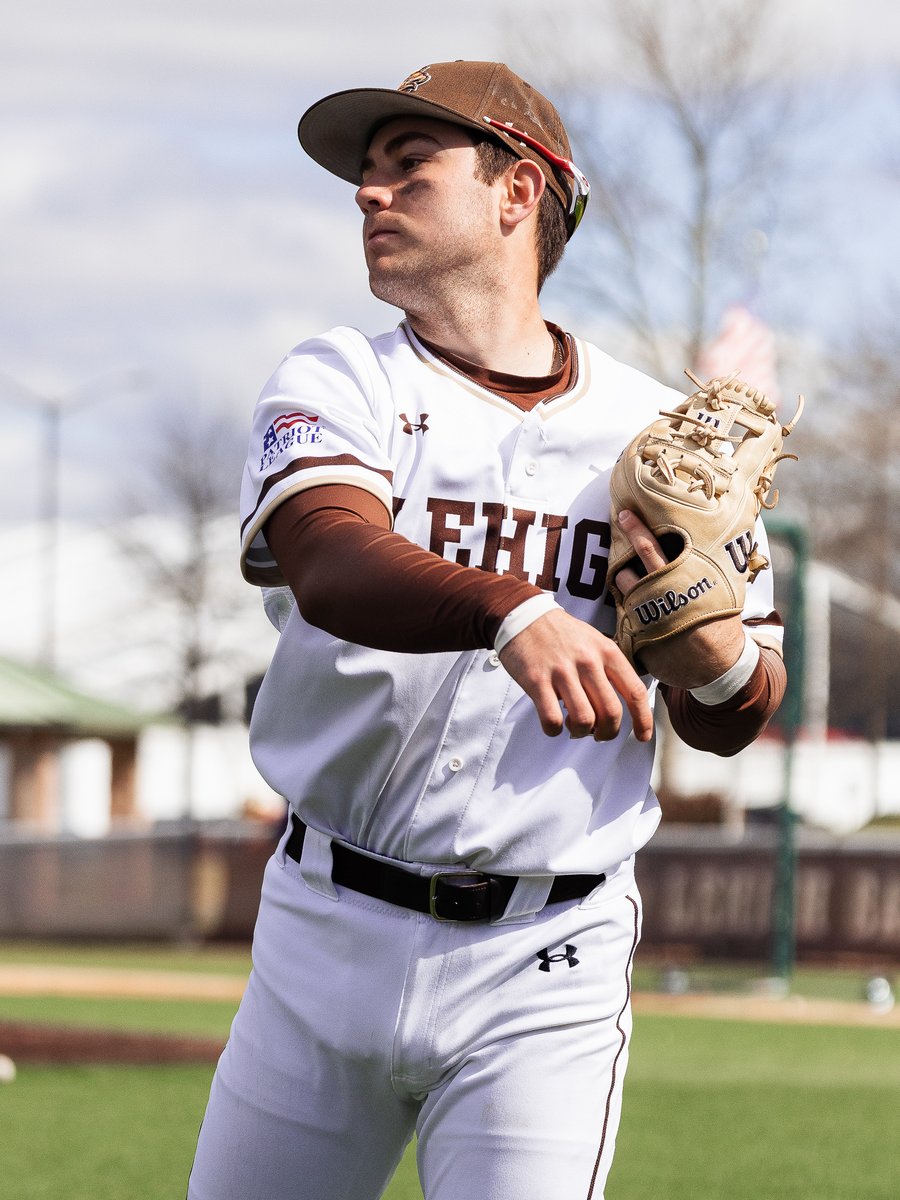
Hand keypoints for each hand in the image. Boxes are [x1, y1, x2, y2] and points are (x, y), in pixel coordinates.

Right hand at [498, 608, 652, 741]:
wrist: (524, 616)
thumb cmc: (561, 633)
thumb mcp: (594, 641)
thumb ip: (608, 669)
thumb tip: (615, 707)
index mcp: (607, 652)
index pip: (634, 692)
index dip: (642, 719)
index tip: (641, 735)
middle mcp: (588, 661)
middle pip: (611, 713)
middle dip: (607, 732)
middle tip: (599, 734)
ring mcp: (561, 671)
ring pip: (584, 720)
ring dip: (581, 732)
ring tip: (574, 726)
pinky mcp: (536, 681)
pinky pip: (552, 719)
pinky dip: (554, 730)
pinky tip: (553, 723)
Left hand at [614, 510, 745, 687]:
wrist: (718, 665)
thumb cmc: (720, 621)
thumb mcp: (725, 588)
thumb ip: (716, 563)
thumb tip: (739, 530)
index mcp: (682, 579)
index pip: (653, 548)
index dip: (637, 529)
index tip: (624, 513)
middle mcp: (661, 595)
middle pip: (629, 566)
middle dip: (620, 547)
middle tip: (616, 525)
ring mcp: (647, 616)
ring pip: (623, 588)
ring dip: (623, 578)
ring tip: (627, 572)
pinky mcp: (639, 636)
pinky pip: (623, 613)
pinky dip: (626, 603)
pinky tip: (631, 600)